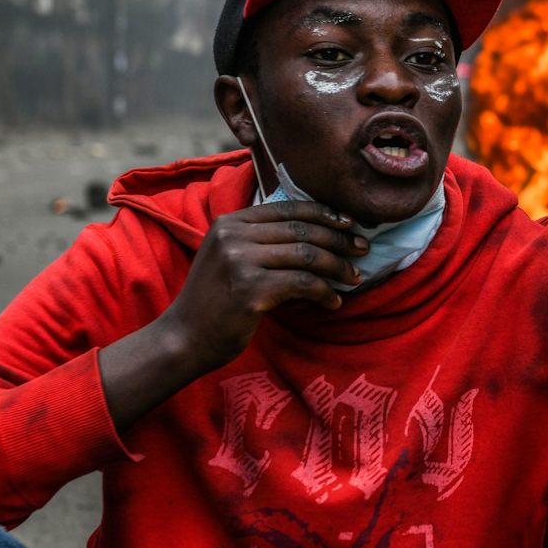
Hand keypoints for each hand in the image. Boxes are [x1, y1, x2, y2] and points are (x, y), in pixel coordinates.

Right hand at [99, 200, 367, 430]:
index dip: (324, 214)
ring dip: (338, 266)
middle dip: (339, 239)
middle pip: (302, 229)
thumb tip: (319, 232)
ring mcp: (240, 261)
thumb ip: (261, 240)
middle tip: (363, 250)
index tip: (350, 224)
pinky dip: (324, 292)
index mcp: (230, 222)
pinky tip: (333, 302)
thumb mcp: (230, 257)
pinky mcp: (250, 289)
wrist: (184, 338)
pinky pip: (303, 284)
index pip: (288, 208)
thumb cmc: (214, 301)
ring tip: (355, 277)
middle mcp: (233, 235)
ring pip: (307, 255)